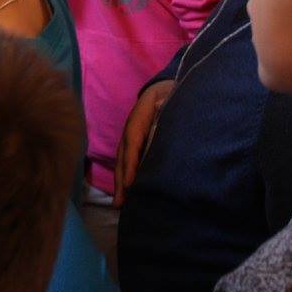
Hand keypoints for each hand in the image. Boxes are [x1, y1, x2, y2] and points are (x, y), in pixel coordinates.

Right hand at [114, 79, 175, 206]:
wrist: (166, 87)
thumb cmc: (171, 93)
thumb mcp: (171, 94)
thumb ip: (168, 102)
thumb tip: (164, 105)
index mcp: (140, 116)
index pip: (133, 140)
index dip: (131, 162)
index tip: (130, 183)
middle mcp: (132, 128)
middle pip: (124, 155)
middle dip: (121, 179)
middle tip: (121, 202)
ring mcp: (132, 137)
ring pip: (123, 161)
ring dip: (121, 182)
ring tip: (120, 204)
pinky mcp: (136, 144)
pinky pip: (128, 161)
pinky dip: (126, 177)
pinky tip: (127, 192)